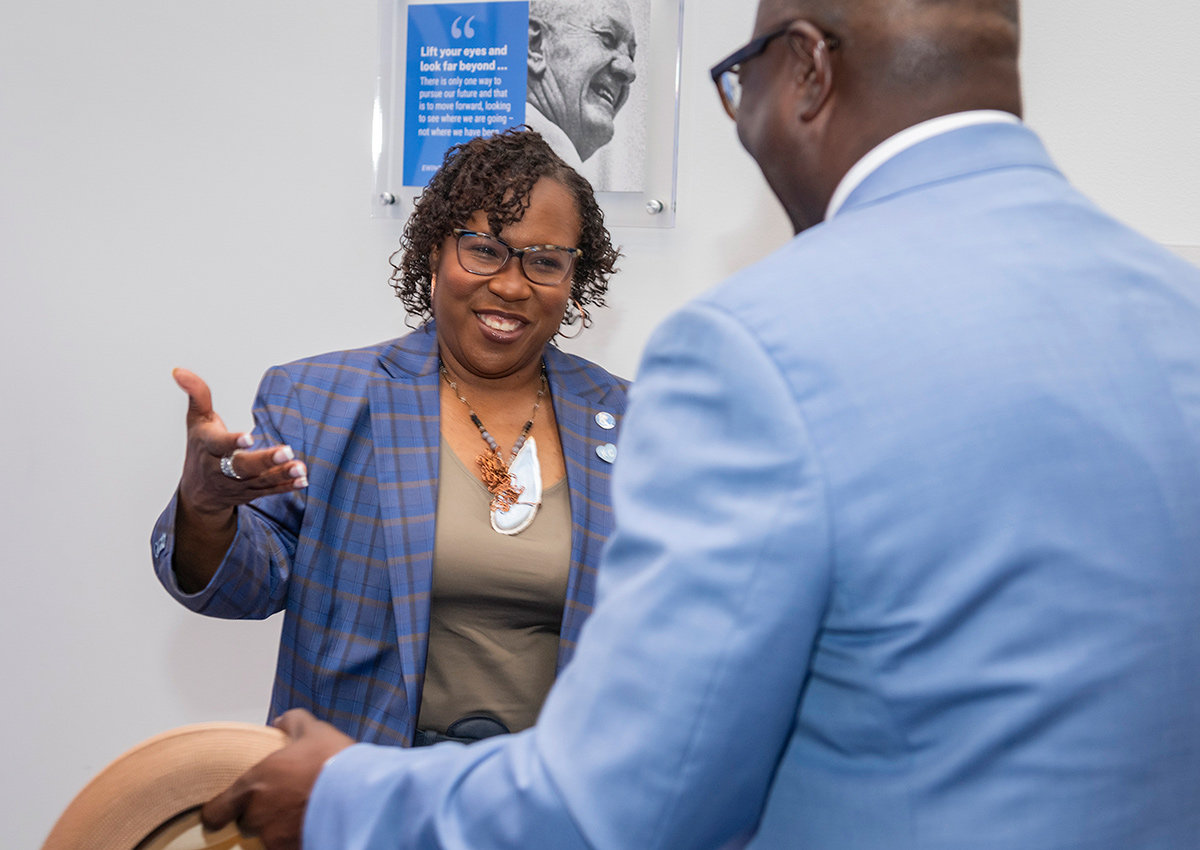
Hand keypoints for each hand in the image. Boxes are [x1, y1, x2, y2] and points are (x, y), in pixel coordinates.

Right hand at [173, 368, 307, 518]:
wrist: (198, 492)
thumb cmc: (201, 449)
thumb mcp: (196, 420)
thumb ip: (197, 394)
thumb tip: (180, 371)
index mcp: (208, 447)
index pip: (219, 445)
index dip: (232, 442)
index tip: (248, 438)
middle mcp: (221, 469)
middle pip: (242, 467)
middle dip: (264, 460)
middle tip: (286, 451)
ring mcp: (237, 484)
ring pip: (259, 481)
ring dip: (280, 474)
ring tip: (300, 467)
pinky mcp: (251, 493)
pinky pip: (269, 491)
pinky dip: (286, 486)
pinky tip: (302, 480)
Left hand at [202, 709, 355, 849]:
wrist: (361, 794)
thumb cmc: (334, 761)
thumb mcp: (313, 731)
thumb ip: (291, 722)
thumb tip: (280, 721)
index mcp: (253, 784)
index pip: (215, 811)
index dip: (219, 812)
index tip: (224, 810)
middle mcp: (257, 815)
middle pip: (246, 823)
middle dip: (260, 815)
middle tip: (282, 802)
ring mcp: (274, 838)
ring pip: (268, 837)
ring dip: (279, 827)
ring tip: (303, 812)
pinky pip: (287, 845)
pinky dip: (296, 836)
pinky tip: (313, 822)